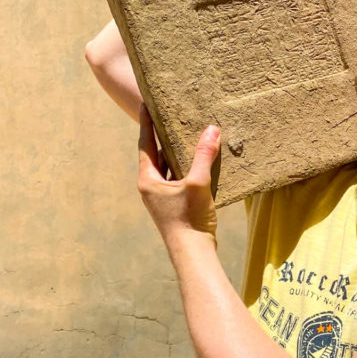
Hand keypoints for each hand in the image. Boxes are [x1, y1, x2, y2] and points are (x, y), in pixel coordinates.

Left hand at [137, 105, 218, 245]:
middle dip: (161, 136)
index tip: (145, 104)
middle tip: (167, 115)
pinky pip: (177, 178)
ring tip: (184, 133)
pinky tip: (198, 162)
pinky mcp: (173, 205)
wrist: (192, 253)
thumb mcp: (197, 183)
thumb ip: (203, 155)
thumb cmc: (189, 219)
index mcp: (147, 180)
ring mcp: (161, 198)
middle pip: (154, 155)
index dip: (146, 123)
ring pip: (167, 167)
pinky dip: (185, 167)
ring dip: (174, 152)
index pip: (145, 144)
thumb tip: (211, 129)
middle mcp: (150, 187)